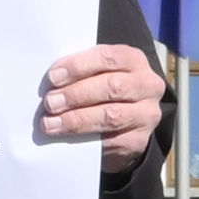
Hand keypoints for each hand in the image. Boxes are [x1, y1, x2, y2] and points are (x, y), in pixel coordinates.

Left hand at [43, 42, 167, 171]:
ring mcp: (146, 114)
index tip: (53, 78)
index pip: (108, 58)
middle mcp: (148, 85)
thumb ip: (80, 71)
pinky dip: (84, 139)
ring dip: (77, 119)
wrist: (124, 122)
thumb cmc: (102, 89)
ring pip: (111, 115)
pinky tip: (65, 137)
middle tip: (50, 102)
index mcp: (134, 60)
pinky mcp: (139, 139)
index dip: (78, 67)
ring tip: (51, 123)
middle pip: (112, 87)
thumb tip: (51, 82)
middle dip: (76, 94)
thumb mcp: (95, 72)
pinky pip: (111, 141)